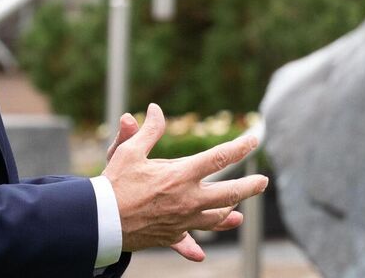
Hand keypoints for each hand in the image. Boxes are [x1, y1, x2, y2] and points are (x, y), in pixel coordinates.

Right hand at [102, 104, 268, 261]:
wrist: (100, 221)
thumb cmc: (114, 183)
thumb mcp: (129, 151)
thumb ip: (148, 131)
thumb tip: (155, 109)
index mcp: (181, 175)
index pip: (220, 157)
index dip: (241, 147)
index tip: (254, 139)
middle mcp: (188, 199)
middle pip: (230, 193)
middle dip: (250, 186)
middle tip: (264, 181)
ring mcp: (182, 220)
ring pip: (215, 219)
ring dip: (228, 214)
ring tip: (238, 213)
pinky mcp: (171, 235)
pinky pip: (188, 242)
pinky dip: (194, 248)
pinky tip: (201, 255)